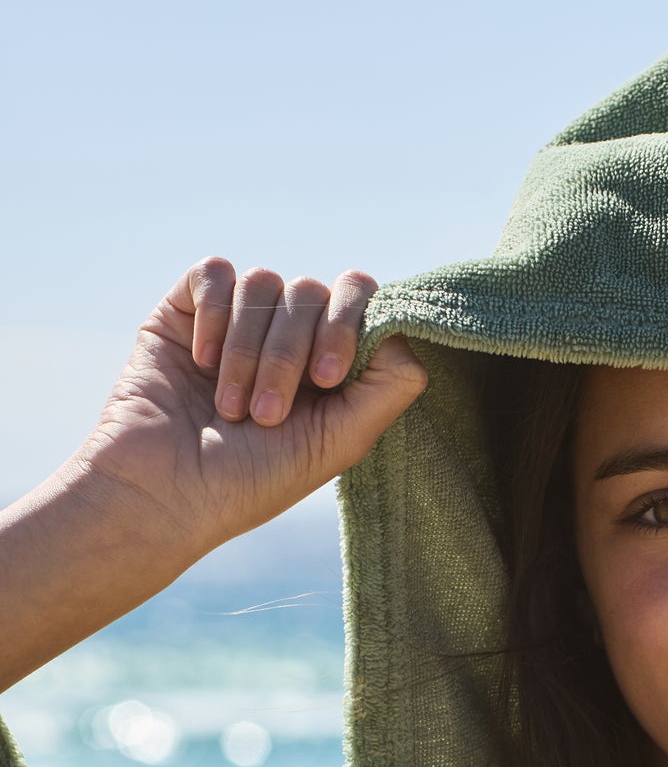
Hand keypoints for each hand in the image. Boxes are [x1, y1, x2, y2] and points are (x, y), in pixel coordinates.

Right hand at [76, 260, 426, 550]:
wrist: (164, 494)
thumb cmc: (251, 482)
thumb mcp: (338, 443)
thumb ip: (387, 389)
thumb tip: (404, 331)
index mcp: (327, 363)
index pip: (359, 299)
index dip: (350, 323)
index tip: (327, 376)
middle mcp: (286, 335)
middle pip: (312, 291)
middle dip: (292, 352)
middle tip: (269, 414)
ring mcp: (236, 320)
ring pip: (265, 283)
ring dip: (250, 350)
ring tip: (231, 408)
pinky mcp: (186, 310)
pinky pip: (215, 272)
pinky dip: (215, 315)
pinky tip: (201, 362)